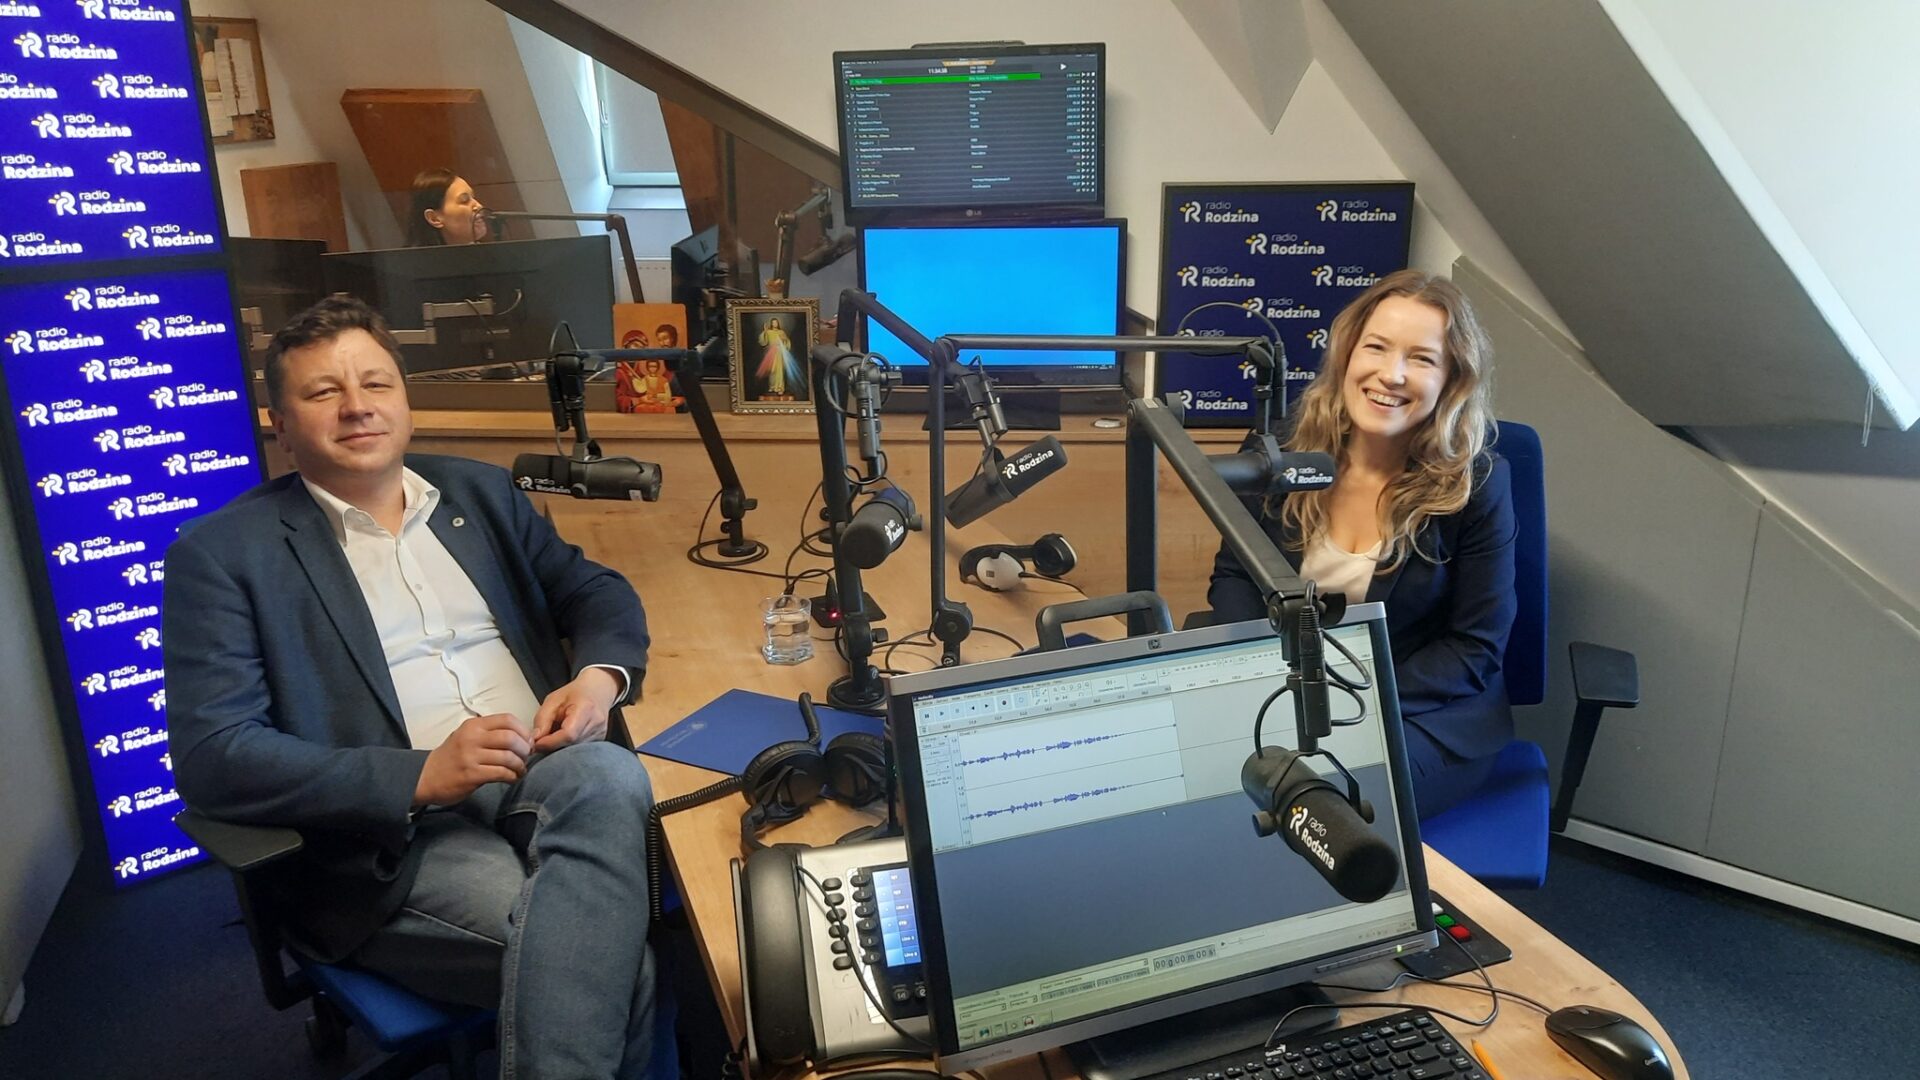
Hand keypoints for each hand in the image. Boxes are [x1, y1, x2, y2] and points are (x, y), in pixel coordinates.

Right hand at [414, 713, 531, 807]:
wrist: (426, 776)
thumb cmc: (452, 756)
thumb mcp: (467, 736)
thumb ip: (491, 733)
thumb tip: (523, 737)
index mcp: (474, 725)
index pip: (507, 719)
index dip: (523, 730)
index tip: (528, 741)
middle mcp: (472, 737)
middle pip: (510, 737)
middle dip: (524, 748)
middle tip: (526, 756)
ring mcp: (470, 756)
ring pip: (508, 757)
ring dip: (520, 765)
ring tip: (520, 770)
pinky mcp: (471, 775)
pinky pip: (501, 773)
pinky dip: (512, 776)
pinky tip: (512, 778)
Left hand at [530, 668, 621, 753]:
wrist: (597, 691)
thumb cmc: (575, 693)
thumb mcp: (553, 700)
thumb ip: (542, 720)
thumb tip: (534, 740)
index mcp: (586, 709)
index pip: (569, 734)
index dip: (550, 742)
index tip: (537, 743)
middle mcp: (597, 723)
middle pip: (571, 745)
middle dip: (552, 746)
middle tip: (542, 739)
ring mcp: (600, 734)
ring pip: (574, 750)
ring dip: (560, 747)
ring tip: (555, 734)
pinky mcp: (599, 741)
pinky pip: (579, 750)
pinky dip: (568, 747)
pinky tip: (565, 737)